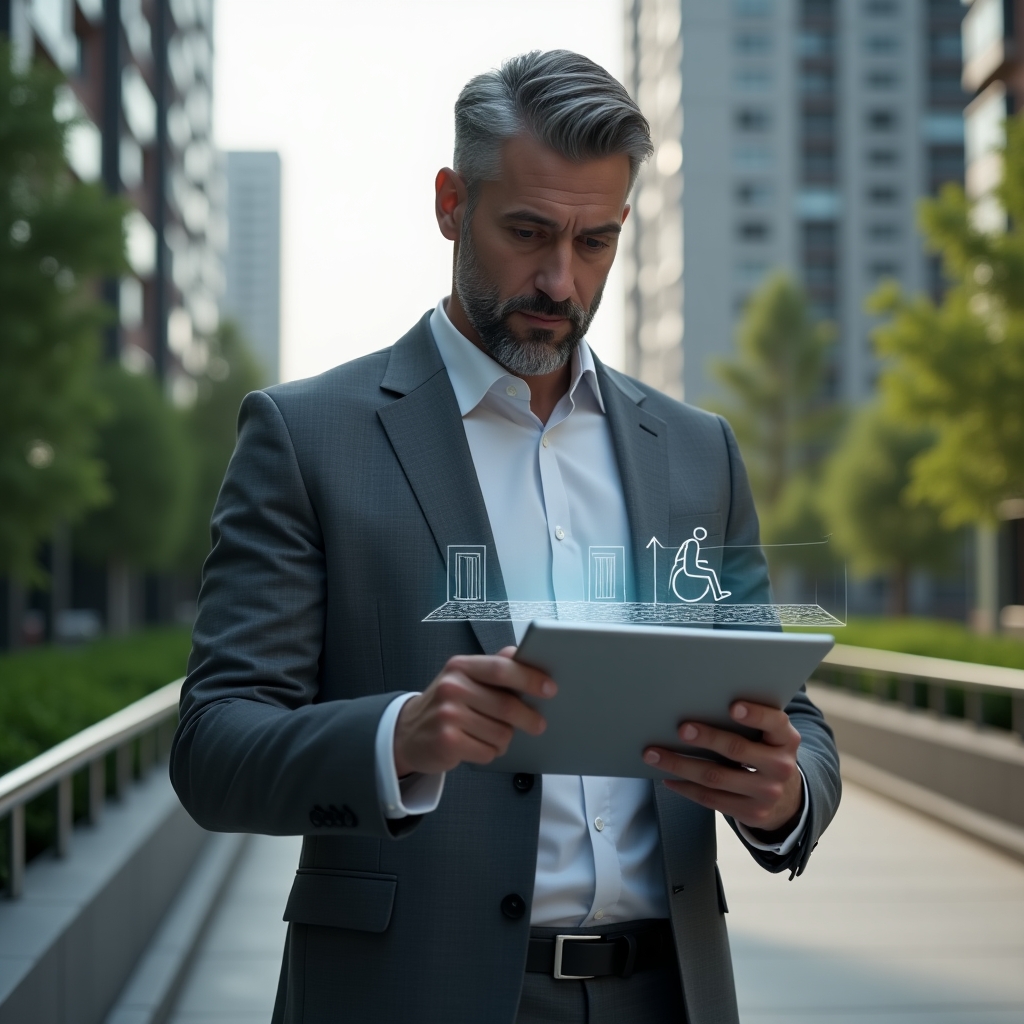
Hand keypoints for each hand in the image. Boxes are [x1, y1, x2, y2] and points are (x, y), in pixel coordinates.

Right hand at [393, 647, 556, 776]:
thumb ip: (493, 667)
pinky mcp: (447, 741)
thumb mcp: (464, 678)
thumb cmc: (446, 705)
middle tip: (538, 724)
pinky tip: (476, 746)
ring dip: (503, 739)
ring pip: (501, 733)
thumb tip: (519, 653)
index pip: (502, 669)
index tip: (550, 688)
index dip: (529, 678)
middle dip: (528, 718)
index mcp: (460, 667)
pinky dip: (489, 752)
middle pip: (506, 706)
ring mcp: (447, 715)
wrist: (407, 734)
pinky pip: (488, 751)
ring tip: (489, 735)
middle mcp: (452, 687)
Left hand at [642, 701, 802, 834]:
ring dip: (680, 765)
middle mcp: (781, 766)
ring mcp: (767, 793)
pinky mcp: (751, 813)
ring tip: (654, 754)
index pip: (775, 723)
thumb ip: (750, 723)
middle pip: (737, 750)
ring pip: (716, 777)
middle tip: (681, 729)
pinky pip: (711, 799)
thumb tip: (697, 703)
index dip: (755, 715)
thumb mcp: (770, 737)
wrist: (787, 800)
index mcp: (787, 739)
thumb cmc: (766, 753)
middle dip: (707, 738)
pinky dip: (685, 787)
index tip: (733, 706)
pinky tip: (668, 777)